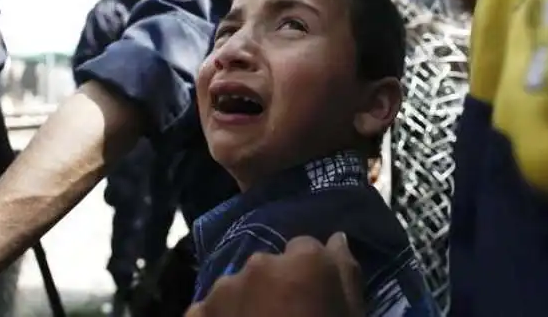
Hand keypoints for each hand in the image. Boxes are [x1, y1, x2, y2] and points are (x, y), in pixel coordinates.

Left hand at [185, 233, 363, 316]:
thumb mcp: (352, 316)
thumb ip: (345, 274)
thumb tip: (337, 238)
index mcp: (304, 263)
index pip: (307, 248)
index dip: (310, 275)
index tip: (313, 300)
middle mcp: (259, 265)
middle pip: (268, 267)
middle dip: (274, 288)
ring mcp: (222, 290)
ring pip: (236, 288)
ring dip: (245, 305)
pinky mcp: (195, 315)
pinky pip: (209, 312)